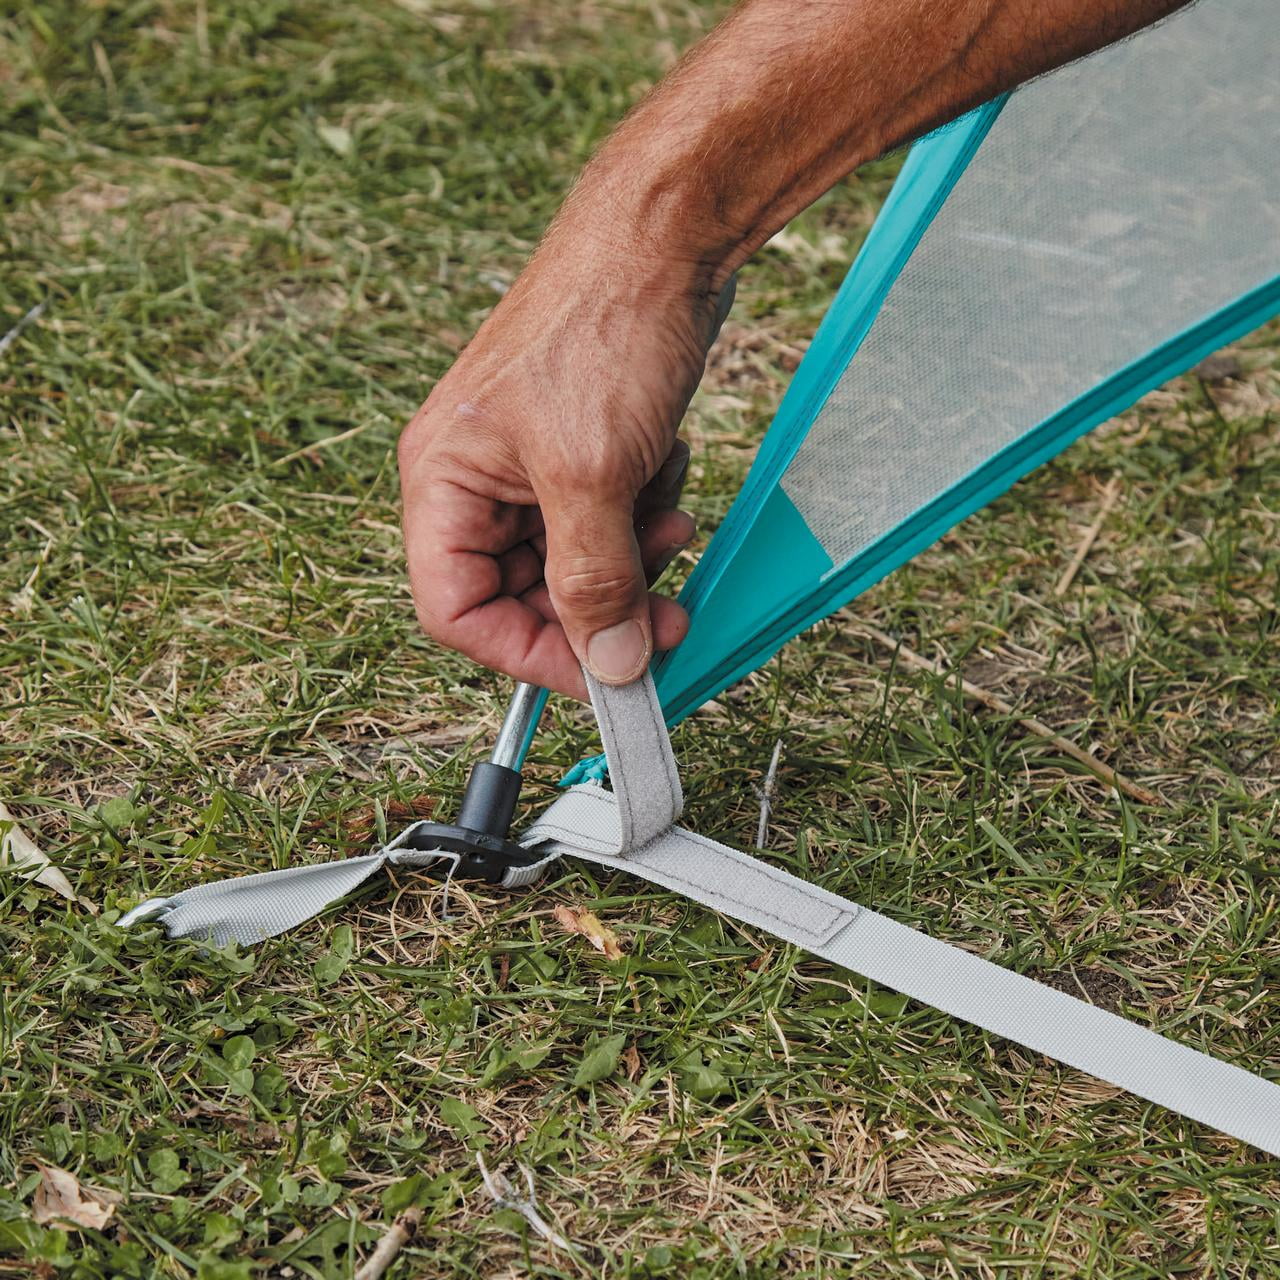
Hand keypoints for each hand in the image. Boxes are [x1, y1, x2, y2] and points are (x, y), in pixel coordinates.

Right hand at [398, 228, 732, 699]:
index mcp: (442, 481)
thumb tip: (610, 668)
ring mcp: (530, 464)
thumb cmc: (604, 329)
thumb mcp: (592, 474)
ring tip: (669, 519)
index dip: (529, 655)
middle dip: (600, 606)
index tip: (604, 674)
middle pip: (523, 595)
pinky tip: (666, 466)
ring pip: (575, 561)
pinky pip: (608, 518)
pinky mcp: (583, 448)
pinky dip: (644, 511)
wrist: (668, 236)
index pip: (457, 611)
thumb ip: (594, 580)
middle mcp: (476, 480)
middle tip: (668, 616)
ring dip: (631, 557)